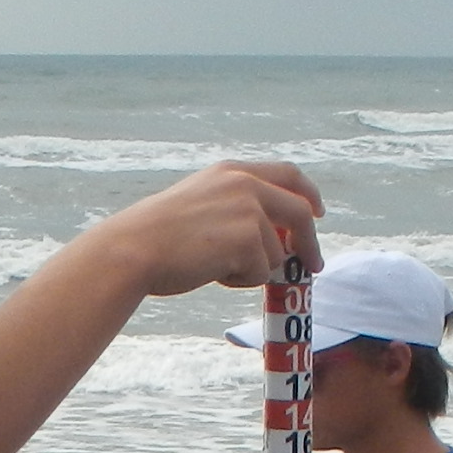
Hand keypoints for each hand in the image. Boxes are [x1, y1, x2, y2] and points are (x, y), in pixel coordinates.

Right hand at [88, 161, 323, 299]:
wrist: (135, 249)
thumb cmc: (158, 236)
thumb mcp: (202, 203)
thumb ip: (238, 208)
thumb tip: (277, 239)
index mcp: (233, 172)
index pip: (287, 174)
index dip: (308, 193)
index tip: (317, 212)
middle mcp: (245, 184)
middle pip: (300, 212)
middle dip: (310, 242)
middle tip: (313, 265)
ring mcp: (249, 211)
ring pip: (276, 253)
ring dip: (252, 269)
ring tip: (213, 266)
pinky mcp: (248, 240)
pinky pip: (260, 273)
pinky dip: (240, 281)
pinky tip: (211, 272)